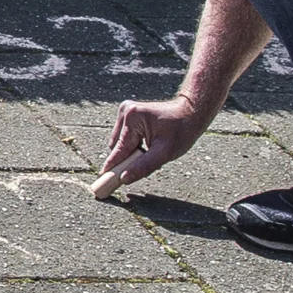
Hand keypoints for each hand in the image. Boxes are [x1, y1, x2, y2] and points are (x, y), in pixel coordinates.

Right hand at [95, 95, 212, 199]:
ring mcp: (125, 111)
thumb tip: (124, 179)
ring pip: (118, 143)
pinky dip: (133, 145)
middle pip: (116, 147)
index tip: (101, 181)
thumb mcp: (166, 152)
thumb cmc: (182, 130)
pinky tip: (148, 144)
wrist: (191, 111)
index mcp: (133, 118)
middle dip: (128, 158)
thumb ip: (144, 166)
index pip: (119, 150)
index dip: (112, 167)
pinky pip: (123, 137)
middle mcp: (125, 112)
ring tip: (151, 151)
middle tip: (146, 162)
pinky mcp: (128, 113)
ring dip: (130, 152)